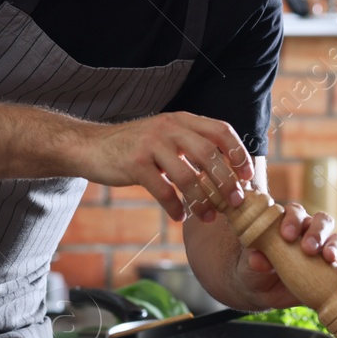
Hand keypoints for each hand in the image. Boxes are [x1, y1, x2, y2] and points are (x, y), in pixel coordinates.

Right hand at [75, 112, 253, 221]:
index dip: (238, 153)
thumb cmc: (134, 147)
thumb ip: (190, 145)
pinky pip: (163, 190)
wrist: (90, 146)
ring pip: (187, 176)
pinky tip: (179, 217)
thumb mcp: (164, 135)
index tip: (247, 176)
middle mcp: (169, 127)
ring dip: (202, 201)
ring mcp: (151, 144)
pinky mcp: (134, 164)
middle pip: (209, 154)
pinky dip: (174, 207)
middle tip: (235, 202)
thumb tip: (226, 171)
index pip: (220, 131)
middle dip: (226, 181)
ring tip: (209, 217)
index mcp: (181, 120)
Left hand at [233, 203, 336, 310]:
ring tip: (329, 258)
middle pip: (321, 221)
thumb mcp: (250, 264)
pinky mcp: (330, 271)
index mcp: (288, 224)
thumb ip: (254, 258)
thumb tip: (258, 259)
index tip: (287, 235)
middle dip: (317, 232)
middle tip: (308, 248)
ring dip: (334, 246)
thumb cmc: (253, 268)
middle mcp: (308, 233)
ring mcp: (321, 251)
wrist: (260, 292)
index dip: (293, 220)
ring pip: (336, 239)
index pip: (295, 212)